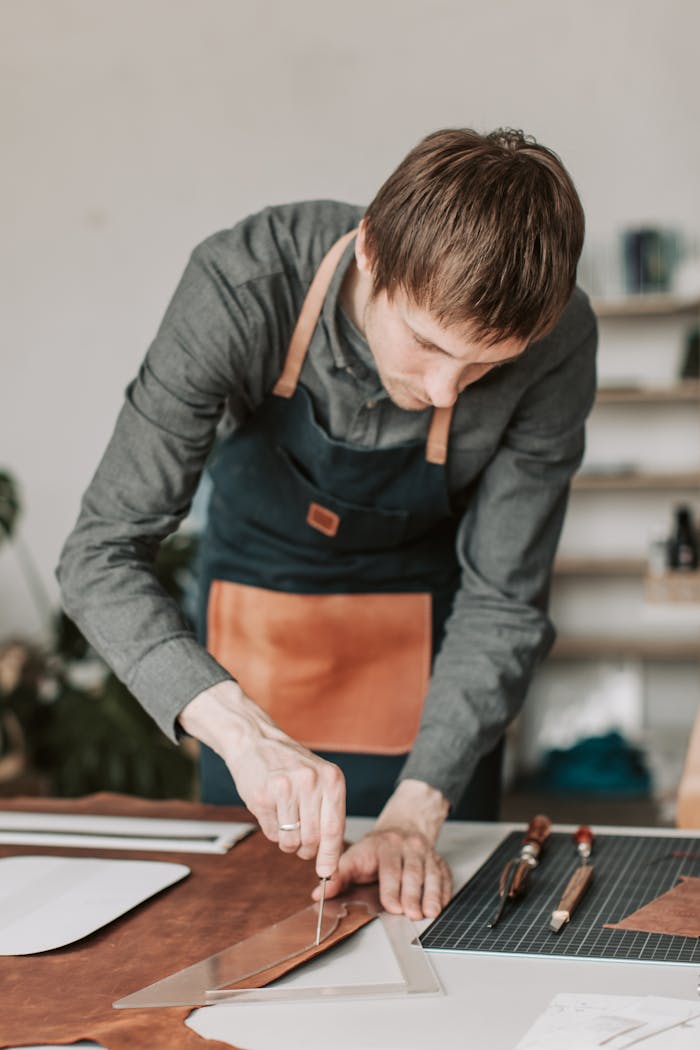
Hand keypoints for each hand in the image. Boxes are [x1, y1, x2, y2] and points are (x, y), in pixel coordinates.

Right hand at [178, 680, 345, 877]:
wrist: (256, 741)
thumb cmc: (290, 765)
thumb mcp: (320, 778)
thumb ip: (328, 813)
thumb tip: (329, 859)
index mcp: (331, 778)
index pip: (335, 828)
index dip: (331, 856)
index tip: (327, 873)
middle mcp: (311, 782)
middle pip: (313, 840)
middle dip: (307, 849)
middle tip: (301, 843)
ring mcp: (285, 788)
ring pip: (291, 841)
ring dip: (288, 842)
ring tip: (286, 823)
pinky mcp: (262, 797)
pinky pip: (271, 833)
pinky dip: (272, 831)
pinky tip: (271, 811)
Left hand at [313, 779, 451, 919]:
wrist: (403, 827)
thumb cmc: (376, 850)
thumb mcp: (354, 857)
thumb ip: (338, 876)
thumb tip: (319, 894)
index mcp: (383, 846)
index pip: (388, 867)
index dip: (390, 887)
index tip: (391, 905)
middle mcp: (406, 847)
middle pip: (411, 871)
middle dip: (411, 894)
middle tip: (411, 913)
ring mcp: (425, 854)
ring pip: (430, 873)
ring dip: (430, 894)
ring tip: (429, 912)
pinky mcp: (438, 862)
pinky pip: (444, 875)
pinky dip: (444, 891)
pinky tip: (441, 904)